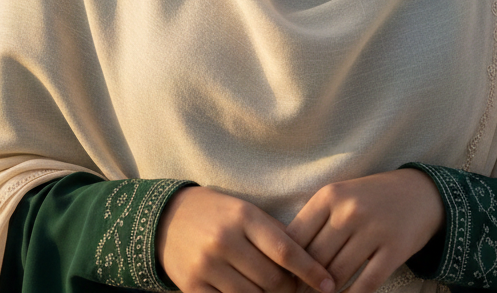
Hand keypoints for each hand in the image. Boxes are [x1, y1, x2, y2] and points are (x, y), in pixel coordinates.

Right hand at [156, 186, 334, 292]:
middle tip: (296, 288)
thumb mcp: (245, 211)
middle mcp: (225, 240)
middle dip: (290, 289)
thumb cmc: (217, 213)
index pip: (285, 249)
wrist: (167, 218)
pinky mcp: (193, 288)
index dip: (311, 270)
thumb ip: (273, 233)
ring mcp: (207, 266)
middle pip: (272, 280)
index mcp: (242, 216)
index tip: (329, 283)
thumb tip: (310, 261)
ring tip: (272, 290)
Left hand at [285, 170, 444, 292]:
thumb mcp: (339, 197)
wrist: (418, 193)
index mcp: (330, 195)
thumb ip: (315, 222)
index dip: (287, 262)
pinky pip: (366, 284)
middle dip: (304, 282)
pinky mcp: (394, 249)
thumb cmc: (368, 198)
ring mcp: (374, 229)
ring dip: (326, 292)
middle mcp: (350, 210)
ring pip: (338, 274)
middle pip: (315, 258)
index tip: (284, 278)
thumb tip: (289, 260)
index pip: (296, 236)